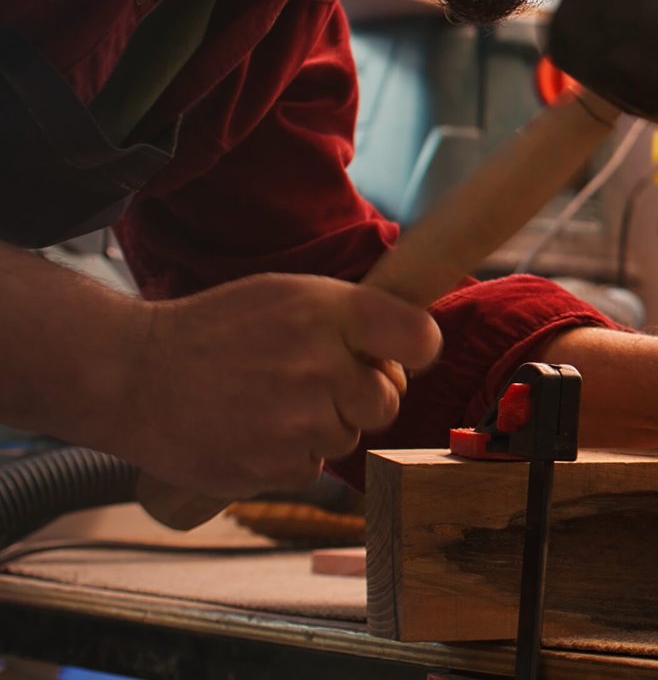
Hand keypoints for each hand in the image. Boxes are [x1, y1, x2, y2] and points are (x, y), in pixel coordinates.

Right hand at [113, 274, 440, 497]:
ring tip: (269, 401)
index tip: (400, 354)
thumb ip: (351, 315)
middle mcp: (319, 365)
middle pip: (388, 400)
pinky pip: (311, 467)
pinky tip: (251, 429)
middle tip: (317, 380)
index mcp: (327, 311)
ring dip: (321, 426)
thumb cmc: (216, 331)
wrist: (131, 376)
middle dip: (362, 394)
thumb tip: (416, 342)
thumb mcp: (286, 294)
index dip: (416, 350)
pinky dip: (288, 455)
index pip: (421, 338)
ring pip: (349, 436)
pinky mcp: (273, 467)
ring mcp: (296, 421)